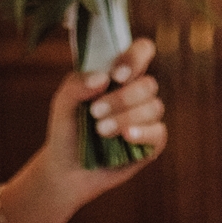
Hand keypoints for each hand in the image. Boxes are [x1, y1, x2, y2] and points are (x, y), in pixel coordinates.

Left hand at [0, 39, 166, 222]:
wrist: (66, 170)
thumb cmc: (67, 130)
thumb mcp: (63, 104)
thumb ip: (77, 85)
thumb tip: (103, 79)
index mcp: (120, 76)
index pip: (142, 51)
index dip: (136, 57)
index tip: (117, 75)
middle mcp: (137, 93)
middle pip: (148, 84)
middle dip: (122, 98)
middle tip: (95, 112)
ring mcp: (146, 118)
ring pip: (153, 107)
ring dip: (126, 117)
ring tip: (100, 131)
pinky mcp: (152, 143)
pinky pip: (159, 132)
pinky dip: (142, 133)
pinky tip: (126, 137)